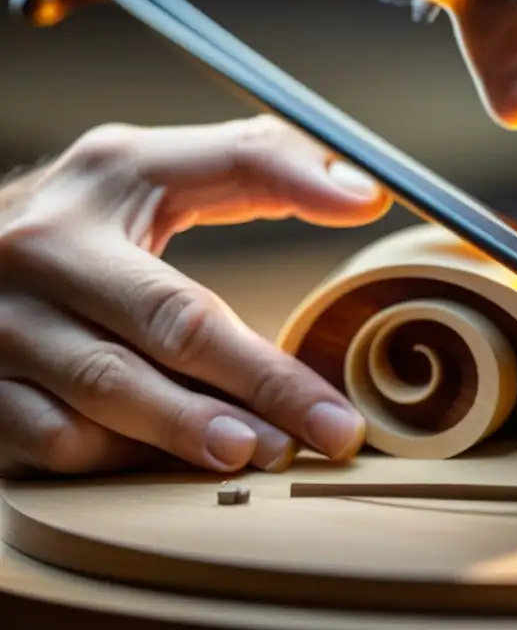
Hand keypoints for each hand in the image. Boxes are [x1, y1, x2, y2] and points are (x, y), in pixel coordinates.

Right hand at [0, 115, 390, 477]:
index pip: (222, 198)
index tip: (360, 274)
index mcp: (103, 182)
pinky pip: (54, 441)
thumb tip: (364, 191)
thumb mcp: (157, 169)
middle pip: (169, 327)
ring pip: (105, 397)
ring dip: (189, 434)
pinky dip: (122, 459)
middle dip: (260, 387)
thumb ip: (259, 166)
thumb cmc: (86, 218)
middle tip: (329, 430)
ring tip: (261, 451)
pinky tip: (176, 464)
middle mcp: (40, 251)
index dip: (296, 232)